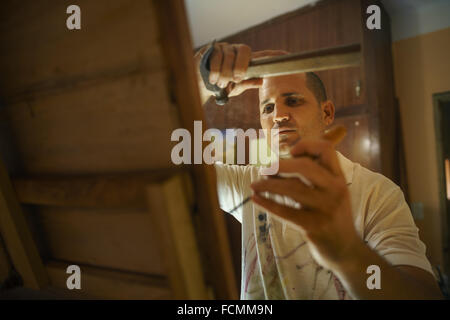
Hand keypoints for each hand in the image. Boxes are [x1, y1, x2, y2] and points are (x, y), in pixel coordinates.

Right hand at [194, 42, 287, 103]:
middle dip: (240, 66)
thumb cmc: (223, 85)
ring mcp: (225, 47)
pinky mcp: (213, 48)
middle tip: (236, 79)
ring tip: (221, 83)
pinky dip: (215, 68)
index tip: (283, 55)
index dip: (270, 55)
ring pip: (228, 55)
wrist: (202, 82)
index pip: (258, 55)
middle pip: (243, 51)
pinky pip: (216, 56)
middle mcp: (236, 50)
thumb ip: (248, 82)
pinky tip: (213, 78)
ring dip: (224, 71)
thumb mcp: (237, 86)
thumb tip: (262, 80)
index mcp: (245, 58)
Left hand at [250, 138, 359, 270]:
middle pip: (305, 166)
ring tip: (254, 184)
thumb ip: (316, 175)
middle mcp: (335, 190)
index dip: (307, 145)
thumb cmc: (332, 216)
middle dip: (279, 165)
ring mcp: (325, 208)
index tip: (292, 152)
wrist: (345, 249)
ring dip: (268, 184)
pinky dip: (267, 203)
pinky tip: (255, 199)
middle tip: (264, 170)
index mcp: (339, 178)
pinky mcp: (314, 226)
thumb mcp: (333, 192)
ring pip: (292, 188)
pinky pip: (285, 211)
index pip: (326, 150)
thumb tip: (280, 160)